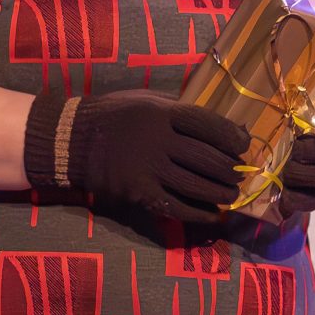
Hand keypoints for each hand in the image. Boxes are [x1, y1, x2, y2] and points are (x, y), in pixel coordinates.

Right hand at [33, 90, 248, 225]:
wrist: (71, 140)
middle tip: (239, 174)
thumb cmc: (115, 116)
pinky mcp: (138, 193)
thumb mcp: (149, 101)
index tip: (244, 145)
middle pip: (207, 158)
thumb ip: (183, 112)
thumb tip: (226, 127)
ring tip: (231, 194)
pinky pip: (176, 207)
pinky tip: (212, 214)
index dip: (232, 138)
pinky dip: (199, 213)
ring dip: (220, 193)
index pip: (209, 126)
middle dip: (229, 169)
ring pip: (196, 185)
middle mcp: (158, 141)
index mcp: (163, 113)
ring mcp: (148, 169)